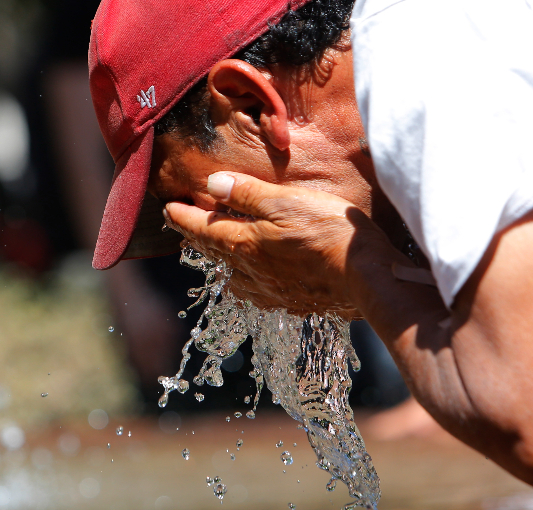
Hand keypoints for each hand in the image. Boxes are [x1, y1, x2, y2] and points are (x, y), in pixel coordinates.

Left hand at [163, 172, 394, 317]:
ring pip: (233, 274)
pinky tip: (250, 280)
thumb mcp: (286, 201)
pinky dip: (244, 280)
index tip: (168, 208)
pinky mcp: (291, 302)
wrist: (364, 277)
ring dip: (220, 260)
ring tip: (215, 249)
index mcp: (245, 244)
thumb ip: (247, 194)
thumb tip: (212, 185)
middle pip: (214, 252)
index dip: (183, 217)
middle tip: (182, 225)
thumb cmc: (328, 233)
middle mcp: (251, 272)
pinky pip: (255, 292)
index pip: (203, 228)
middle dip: (195, 236)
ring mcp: (271, 291)